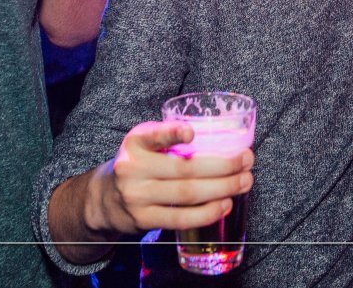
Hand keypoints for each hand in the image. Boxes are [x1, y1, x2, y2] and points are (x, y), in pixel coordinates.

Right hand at [86, 121, 253, 236]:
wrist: (105, 198)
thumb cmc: (139, 164)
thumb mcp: (145, 143)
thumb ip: (171, 138)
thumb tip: (224, 139)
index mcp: (136, 142)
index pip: (153, 135)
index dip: (172, 133)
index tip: (191, 132)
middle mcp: (133, 168)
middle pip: (184, 169)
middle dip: (222, 166)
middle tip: (247, 161)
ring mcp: (137, 196)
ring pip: (186, 194)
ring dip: (222, 189)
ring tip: (244, 182)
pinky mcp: (143, 220)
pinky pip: (180, 218)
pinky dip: (206, 213)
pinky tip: (225, 205)